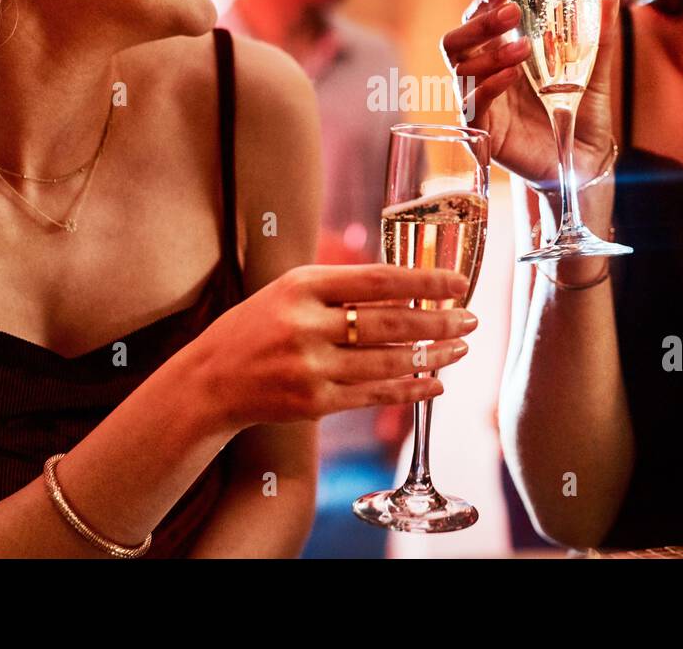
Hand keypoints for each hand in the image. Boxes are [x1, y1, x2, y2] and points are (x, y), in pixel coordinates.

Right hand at [193, 264, 478, 430]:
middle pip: (391, 322)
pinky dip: (411, 389)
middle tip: (471, 319)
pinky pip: (375, 395)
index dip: (424, 280)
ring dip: (433, 355)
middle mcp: (307, 325)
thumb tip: (408, 286)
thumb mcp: (290, 290)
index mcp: (303, 286)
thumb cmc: (258, 327)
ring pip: (389, 362)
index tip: (458, 282)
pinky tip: (435, 383)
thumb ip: (341, 287)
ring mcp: (311, 367)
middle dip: (439, 321)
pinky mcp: (314, 403)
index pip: (378, 279)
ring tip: (460, 348)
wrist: (211, 380)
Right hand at [441, 0, 621, 184]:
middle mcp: (486, 77)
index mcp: (504, 57)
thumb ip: (598, 38)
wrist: (584, 164)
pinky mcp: (485, 132)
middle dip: (479, 21)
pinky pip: (473, 105)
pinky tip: (510, 76)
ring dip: (488, 52)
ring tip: (523, 48)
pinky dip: (488, 86)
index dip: (485, 1)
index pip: (480, 22)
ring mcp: (481, 104)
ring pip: (460, 69)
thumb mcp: (594, 74)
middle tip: (511, 11)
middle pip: (458, 41)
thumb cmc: (581, 118)